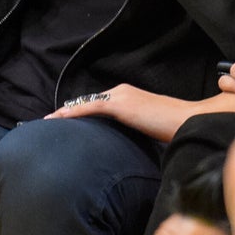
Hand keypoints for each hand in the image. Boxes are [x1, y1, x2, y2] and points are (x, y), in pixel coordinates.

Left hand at [47, 83, 234, 142]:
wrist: (186, 120)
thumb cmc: (172, 127)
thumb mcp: (148, 126)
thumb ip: (134, 128)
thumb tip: (123, 143)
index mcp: (129, 95)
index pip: (99, 102)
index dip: (81, 111)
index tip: (66, 120)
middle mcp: (122, 90)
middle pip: (89, 101)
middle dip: (69, 111)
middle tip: (49, 122)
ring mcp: (121, 95)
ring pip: (86, 103)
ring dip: (66, 113)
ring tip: (48, 122)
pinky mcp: (120, 104)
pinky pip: (90, 107)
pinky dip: (72, 112)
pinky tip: (58, 119)